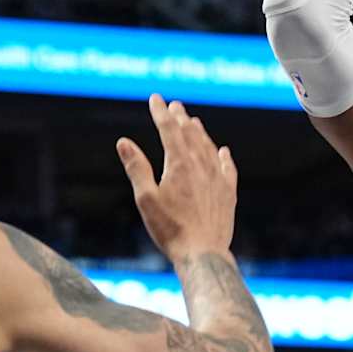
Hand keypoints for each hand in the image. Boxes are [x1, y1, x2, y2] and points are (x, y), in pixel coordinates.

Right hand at [117, 94, 236, 262]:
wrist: (203, 253)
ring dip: (200, 133)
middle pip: (190, 133)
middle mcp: (202, 166)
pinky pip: (227, 168)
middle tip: (174, 106)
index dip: (160, 112)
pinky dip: (223, 156)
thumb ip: (137, 168)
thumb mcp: (146, 199)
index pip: (168, 129)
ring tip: (193, 122)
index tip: (155, 98)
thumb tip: (124, 142)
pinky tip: (222, 151)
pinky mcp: (228, 194)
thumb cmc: (171, 229)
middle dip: (180, 118)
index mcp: (179, 164)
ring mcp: (218, 179)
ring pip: (209, 147)